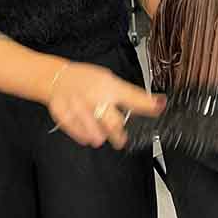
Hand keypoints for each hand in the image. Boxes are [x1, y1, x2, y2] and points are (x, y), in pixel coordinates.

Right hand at [47, 62, 165, 149]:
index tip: (159, 106)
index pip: (134, 97)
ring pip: (97, 134)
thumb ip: (126, 94)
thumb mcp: (108, 80)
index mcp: (109, 87)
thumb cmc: (84, 79)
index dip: (149, 103)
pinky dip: (86, 136)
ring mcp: (81, 109)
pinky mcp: (67, 118)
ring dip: (102, 137)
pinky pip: (81, 136)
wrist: (58, 78)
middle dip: (120, 136)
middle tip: (121, 138)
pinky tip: (88, 131)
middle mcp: (96, 98)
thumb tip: (150, 104)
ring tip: (102, 134)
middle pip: (115, 124)